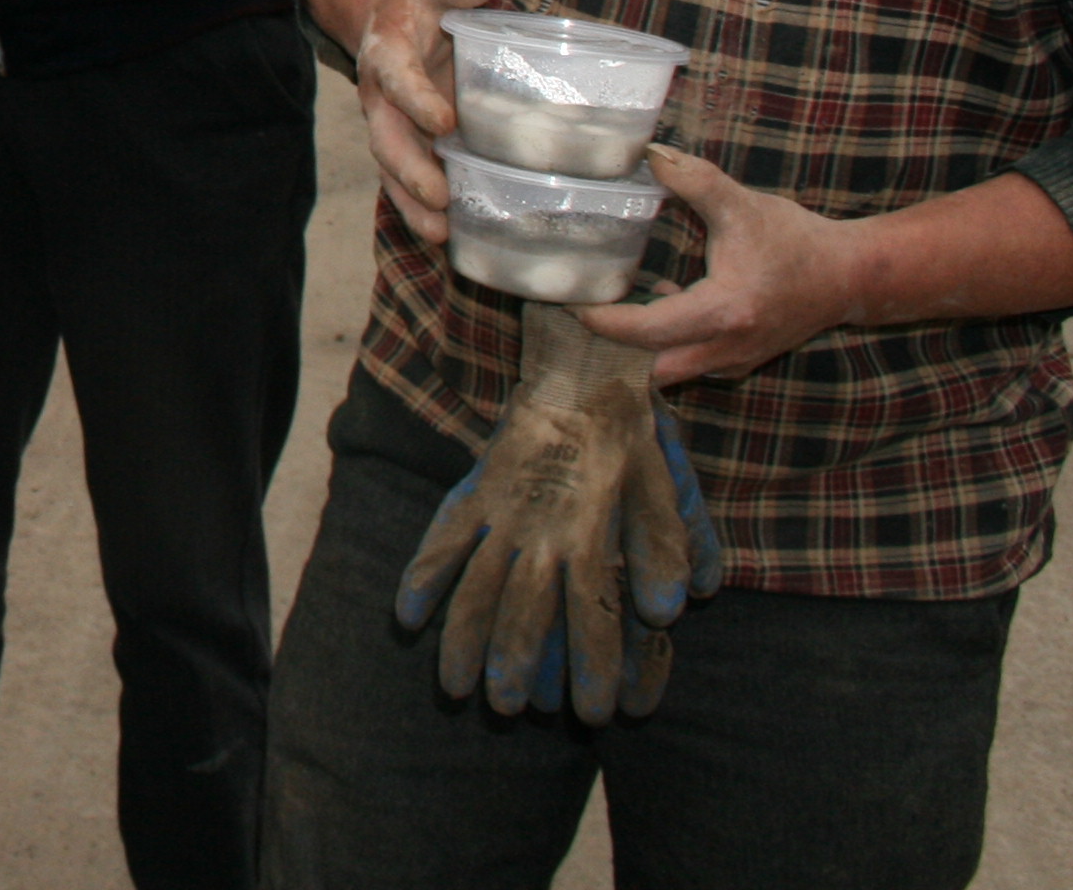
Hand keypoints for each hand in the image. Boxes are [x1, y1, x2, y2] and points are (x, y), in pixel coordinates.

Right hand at [313, 0, 506, 246]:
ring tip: (441, 233)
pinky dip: (424, 210)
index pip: (398, 79)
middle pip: (387, 139)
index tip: (444, 121)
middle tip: (439, 197)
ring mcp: (391, 128)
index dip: (417, 100)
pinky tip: (453, 235)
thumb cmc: (417, 9)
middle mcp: (381, 100)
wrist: (387, 27)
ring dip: (413, 204)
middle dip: (409, 171)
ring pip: (393, 171)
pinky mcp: (407, 147)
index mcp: (388, 56)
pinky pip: (408, 182)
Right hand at [396, 302, 724, 723]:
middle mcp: (541, 527)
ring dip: (464, 639)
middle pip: (523, 610)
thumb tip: (666, 609)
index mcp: (590, 529)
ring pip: (475, 585)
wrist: (576, 361)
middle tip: (511, 712)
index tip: (593, 711)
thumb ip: (664, 544)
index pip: (592, 612)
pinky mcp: (475, 489)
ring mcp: (501, 509)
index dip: (594, 667)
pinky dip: (422, 577)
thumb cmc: (626, 429)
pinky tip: (407, 618)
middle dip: (518, 666)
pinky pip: (441, 538)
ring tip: (457, 687)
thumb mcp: (661, 482)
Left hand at [578, 144, 863, 385]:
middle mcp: (726, 349)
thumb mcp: (743, 206)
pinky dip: (662, 348)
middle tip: (576, 316)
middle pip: (649, 369)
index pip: (644, 332)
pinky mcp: (740, 361)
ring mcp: (734, 362)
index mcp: (723, 313)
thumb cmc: (797, 241)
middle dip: (610, 349)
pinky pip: (688, 365)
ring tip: (604, 315)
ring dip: (636, 351)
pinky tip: (654, 307)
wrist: (850, 276)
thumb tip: (651, 154)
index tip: (569, 302)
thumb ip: (695, 180)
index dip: (601, 320)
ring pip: (669, 373)